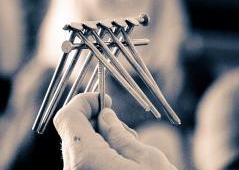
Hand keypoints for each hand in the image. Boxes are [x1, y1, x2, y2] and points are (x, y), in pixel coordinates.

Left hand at [53, 92, 176, 169]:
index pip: (67, 116)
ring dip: (98, 138)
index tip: (105, 99)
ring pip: (78, 148)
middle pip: (73, 132)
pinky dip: (98, 154)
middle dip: (95, 119)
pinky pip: (83, 164)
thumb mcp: (146, 158)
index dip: (84, 101)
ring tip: (127, 147)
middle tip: (121, 124)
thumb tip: (104, 116)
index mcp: (86, 158)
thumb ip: (120, 134)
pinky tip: (120, 160)